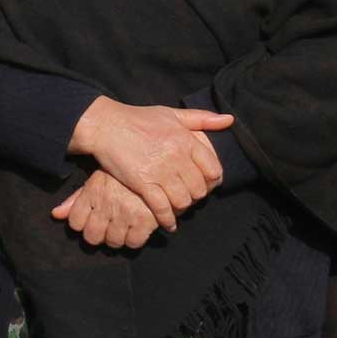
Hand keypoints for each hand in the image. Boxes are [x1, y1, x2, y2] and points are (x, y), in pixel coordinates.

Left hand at [52, 171, 160, 250]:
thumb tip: (55, 215)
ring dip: (117, 239)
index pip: (75, 222)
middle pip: (92, 237)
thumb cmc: (125, 173)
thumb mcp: (98, 180)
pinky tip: (137, 230)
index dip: (82, 226)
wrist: (158, 163)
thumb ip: (77, 199)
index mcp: (93, 192)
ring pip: (112, 242)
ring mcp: (125, 213)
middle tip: (108, 230)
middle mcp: (106, 204)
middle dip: (98, 236)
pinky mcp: (145, 220)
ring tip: (124, 229)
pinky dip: (135, 240)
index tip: (93, 222)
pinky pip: (133, 243)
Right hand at [67, 97, 235, 231]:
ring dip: (182, 207)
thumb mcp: (172, 114)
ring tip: (177, 206)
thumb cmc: (139, 118)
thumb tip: (229, 120)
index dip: (212, 180)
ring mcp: (160, 172)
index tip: (206, 182)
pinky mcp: (143, 184)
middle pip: (199, 188)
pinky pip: (162, 208)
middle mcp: (176, 157)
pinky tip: (169, 224)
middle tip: (189, 195)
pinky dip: (168, 220)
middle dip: (196, 195)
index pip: (213, 168)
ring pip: (183, 200)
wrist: (107, 126)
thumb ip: (202, 118)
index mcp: (186, 140)